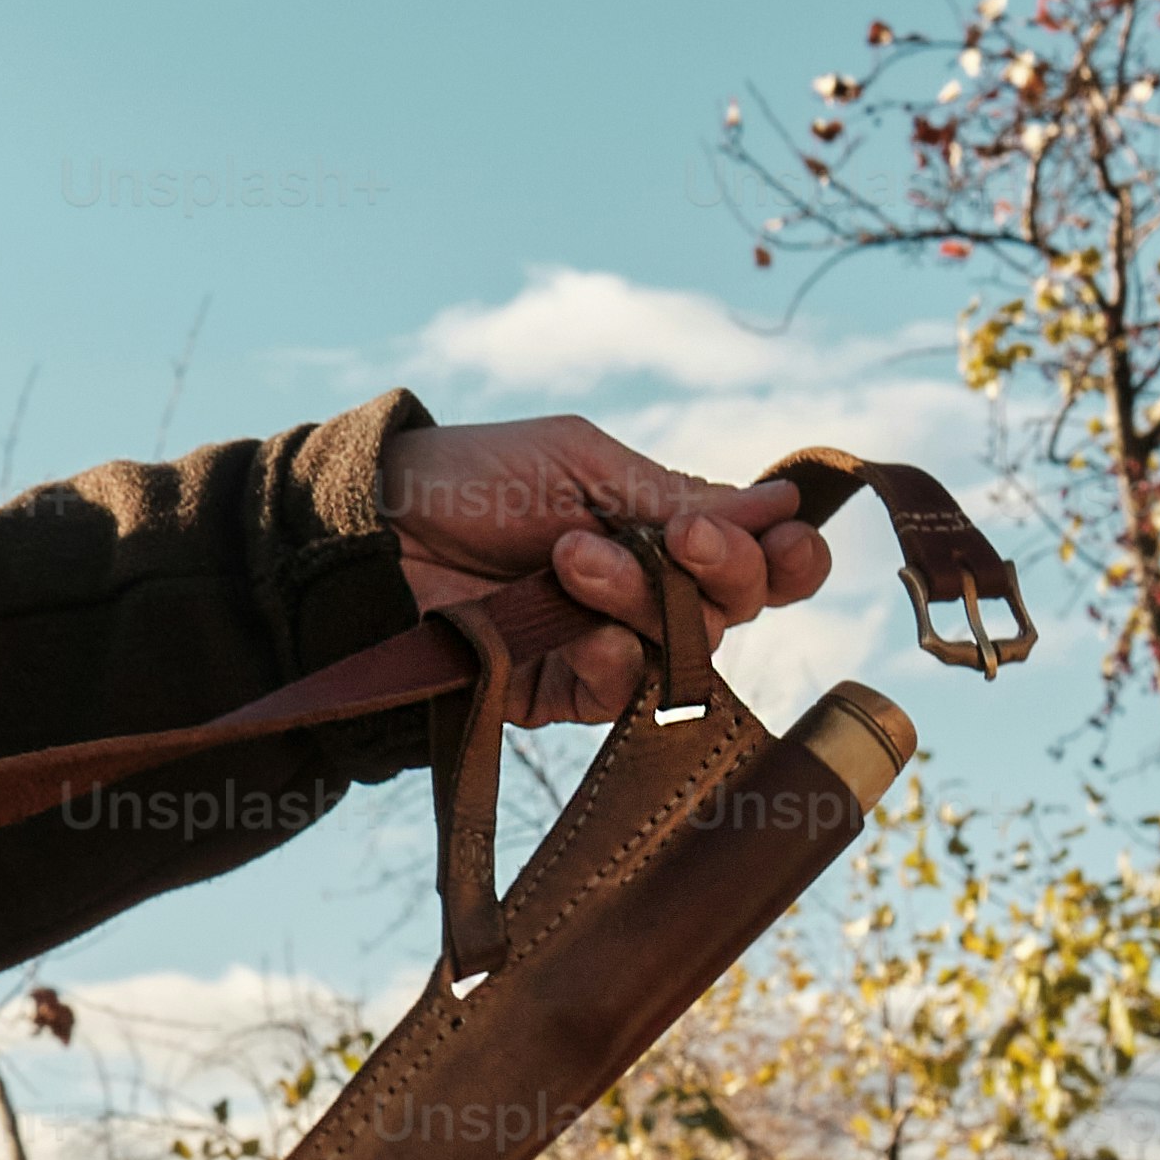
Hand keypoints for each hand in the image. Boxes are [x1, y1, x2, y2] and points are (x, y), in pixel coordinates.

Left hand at [382, 412, 835, 722]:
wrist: (369, 529)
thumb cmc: (471, 477)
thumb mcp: (579, 464)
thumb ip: (673, 495)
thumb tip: (782, 504)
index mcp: (666, 531)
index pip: (764, 559)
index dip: (790, 556)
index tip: (783, 537)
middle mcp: (650, 594)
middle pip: (740, 609)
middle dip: (724, 571)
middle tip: (679, 538)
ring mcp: (608, 646)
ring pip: (684, 651)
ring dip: (644, 601)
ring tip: (571, 556)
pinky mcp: (558, 693)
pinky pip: (620, 696)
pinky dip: (614, 661)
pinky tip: (583, 630)